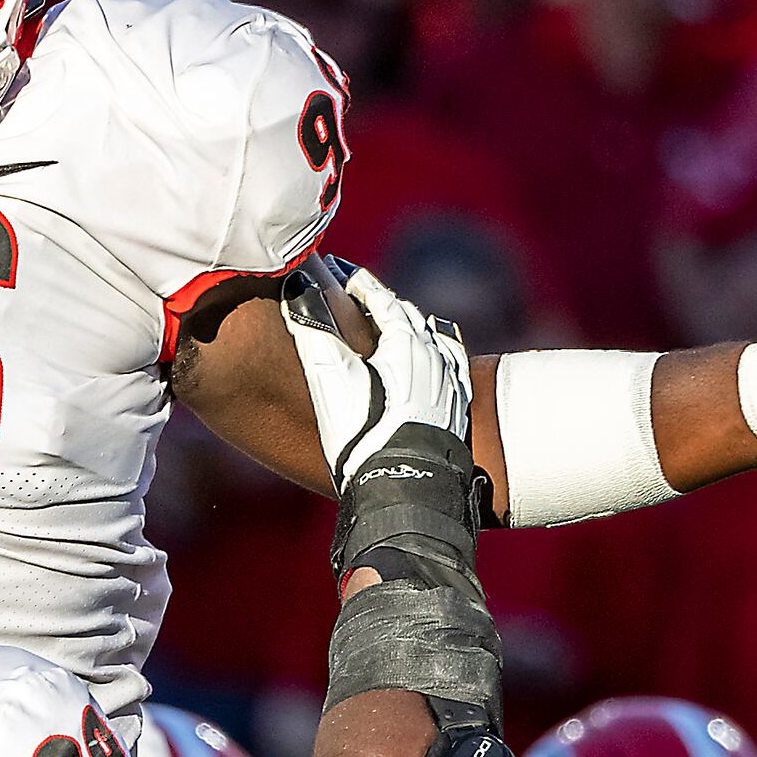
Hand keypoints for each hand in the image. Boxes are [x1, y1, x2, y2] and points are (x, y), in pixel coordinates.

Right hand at [283, 257, 475, 484]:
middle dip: (383, 302)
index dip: (357, 282)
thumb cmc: (365, 431)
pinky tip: (437, 358)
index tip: (338, 270)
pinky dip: (439, 353)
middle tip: (360, 296)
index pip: (380, 299)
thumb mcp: (331, 377)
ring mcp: (450, 384)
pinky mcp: (457, 410)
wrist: (405, 485)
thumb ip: (313, 330)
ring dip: (413, 326)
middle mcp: (435, 356)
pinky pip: (453, 367)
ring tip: (398, 323)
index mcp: (406, 343)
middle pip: (409, 316)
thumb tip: (299, 288)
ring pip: (434, 340)